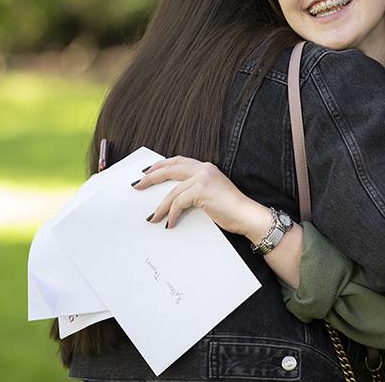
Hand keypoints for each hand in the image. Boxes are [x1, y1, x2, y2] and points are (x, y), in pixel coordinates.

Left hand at [133, 156, 269, 235]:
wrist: (246, 215)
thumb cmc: (230, 208)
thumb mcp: (210, 193)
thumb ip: (194, 189)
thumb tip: (174, 198)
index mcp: (205, 167)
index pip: (178, 161)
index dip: (161, 165)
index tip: (147, 171)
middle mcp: (203, 169)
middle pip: (170, 169)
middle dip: (151, 178)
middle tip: (138, 185)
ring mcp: (202, 178)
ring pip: (172, 191)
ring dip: (160, 206)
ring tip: (152, 217)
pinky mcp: (201, 190)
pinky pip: (178, 203)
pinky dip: (171, 214)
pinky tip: (170, 223)